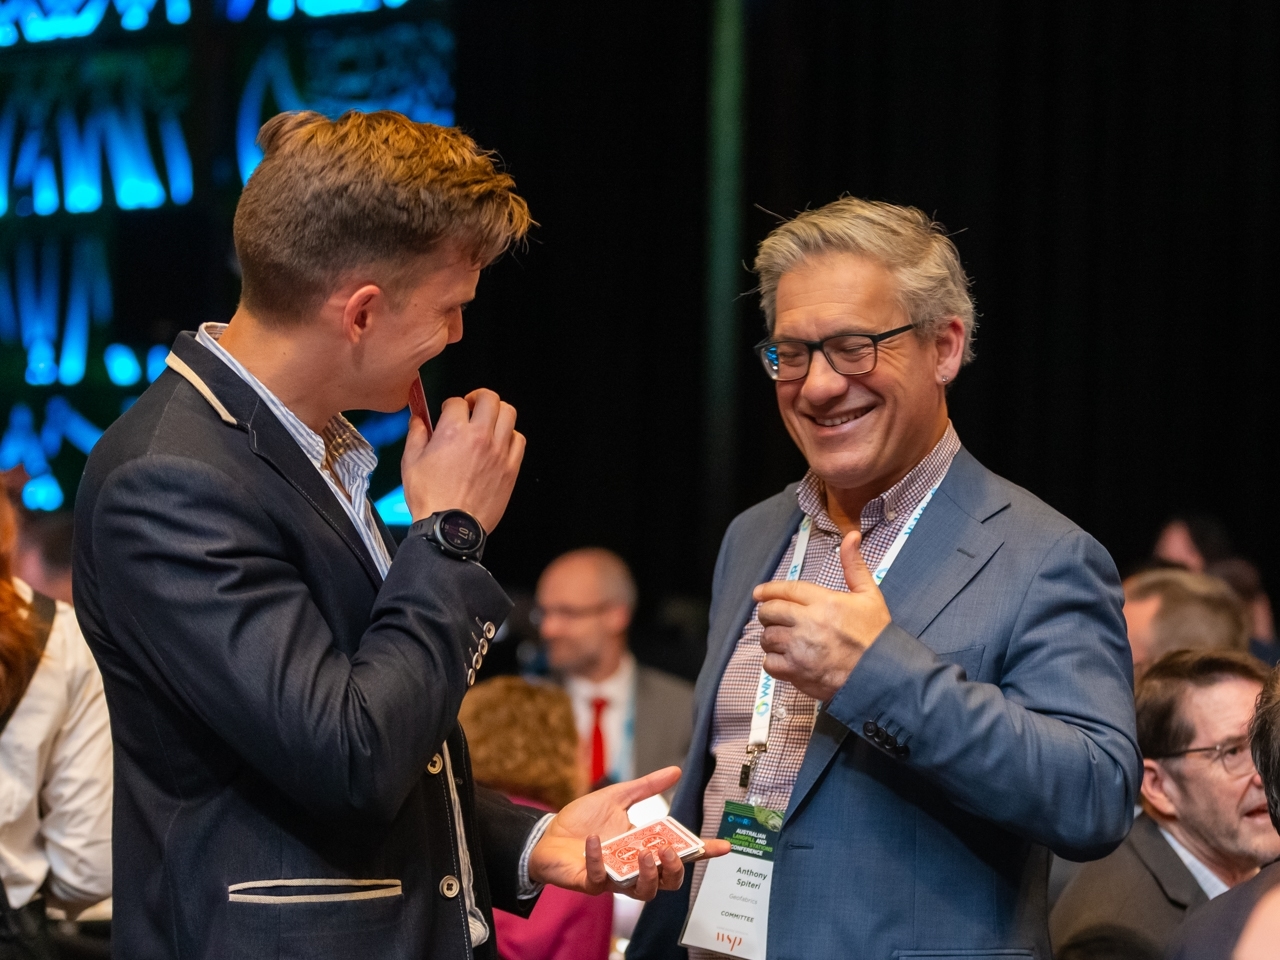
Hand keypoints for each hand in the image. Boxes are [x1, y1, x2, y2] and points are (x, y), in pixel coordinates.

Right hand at [401, 388, 524, 530]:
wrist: (450, 528)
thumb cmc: (430, 499)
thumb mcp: (411, 463)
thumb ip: (416, 436)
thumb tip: (418, 420)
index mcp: (453, 432)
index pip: (457, 401)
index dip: (450, 405)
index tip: (448, 412)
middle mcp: (480, 437)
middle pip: (489, 399)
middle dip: (478, 398)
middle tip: (471, 406)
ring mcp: (499, 452)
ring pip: (509, 414)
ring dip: (497, 413)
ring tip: (488, 421)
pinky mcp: (511, 468)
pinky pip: (519, 440)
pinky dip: (511, 436)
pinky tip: (500, 442)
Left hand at [528, 766, 731, 900]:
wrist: (546, 833)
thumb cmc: (582, 820)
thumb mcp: (617, 797)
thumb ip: (646, 787)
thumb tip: (675, 770)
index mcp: (644, 847)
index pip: (680, 854)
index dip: (703, 852)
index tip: (724, 846)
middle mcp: (633, 867)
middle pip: (667, 882)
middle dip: (674, 869)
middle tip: (668, 850)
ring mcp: (613, 878)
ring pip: (642, 892)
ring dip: (648, 875)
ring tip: (646, 853)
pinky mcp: (590, 883)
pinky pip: (600, 879)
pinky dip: (599, 860)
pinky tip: (596, 841)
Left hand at [753, 530, 891, 701]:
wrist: (883, 675)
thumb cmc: (877, 637)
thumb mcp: (869, 595)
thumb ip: (854, 565)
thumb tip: (851, 537)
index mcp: (825, 602)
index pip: (787, 590)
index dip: (769, 590)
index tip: (759, 593)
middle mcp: (810, 623)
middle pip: (771, 611)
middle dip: (767, 613)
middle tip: (772, 617)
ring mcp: (801, 648)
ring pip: (767, 637)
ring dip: (770, 637)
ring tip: (779, 638)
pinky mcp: (798, 672)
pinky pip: (770, 663)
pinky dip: (773, 661)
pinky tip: (784, 659)